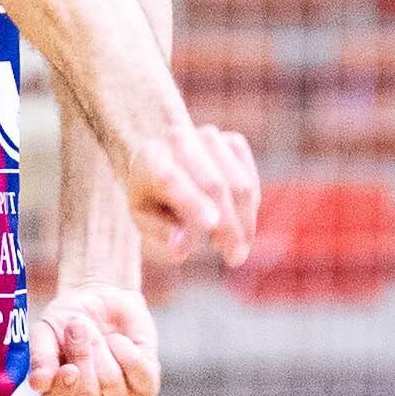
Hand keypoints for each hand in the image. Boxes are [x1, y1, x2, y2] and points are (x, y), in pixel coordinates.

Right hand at [29, 282, 158, 395]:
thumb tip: (38, 384)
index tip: (68, 367)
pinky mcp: (145, 386)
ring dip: (103, 351)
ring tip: (97, 332)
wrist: (100, 297)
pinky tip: (118, 340)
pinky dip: (129, 354)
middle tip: (77, 328)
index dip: (64, 393)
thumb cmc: (66, 319)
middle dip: (83, 359)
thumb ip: (39, 358)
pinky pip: (142, 378)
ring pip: (113, 387)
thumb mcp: (44, 332)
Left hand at [112, 116, 259, 268]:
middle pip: (213, 186)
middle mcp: (180, 141)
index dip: (193, 203)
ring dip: (244, 221)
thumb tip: (181, 249)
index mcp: (150, 159)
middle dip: (229, 225)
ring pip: (239, 184)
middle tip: (234, 258)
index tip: (212, 227)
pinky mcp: (234, 142)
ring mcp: (210, 138)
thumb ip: (159, 231)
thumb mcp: (142, 216)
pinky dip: (250, 208)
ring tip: (234, 249)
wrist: (163, 158)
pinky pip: (251, 180)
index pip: (172, 181)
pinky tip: (239, 227)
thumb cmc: (150, 195)